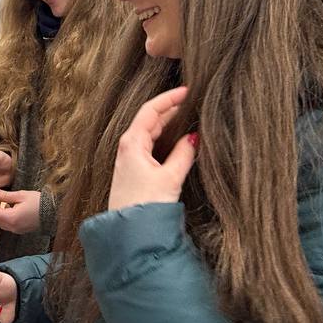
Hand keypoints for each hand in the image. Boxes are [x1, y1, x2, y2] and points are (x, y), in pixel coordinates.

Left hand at [0, 188, 40, 233]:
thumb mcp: (21, 195)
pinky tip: (6, 206)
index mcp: (11, 218)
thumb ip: (5, 195)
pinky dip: (2, 215)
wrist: (54, 212)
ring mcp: (15, 230)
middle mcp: (11, 226)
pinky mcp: (19, 230)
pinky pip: (5, 224)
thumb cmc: (39, 202)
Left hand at [109, 86, 196, 211]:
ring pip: (151, 132)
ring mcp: (130, 158)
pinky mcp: (134, 170)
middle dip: (171, 108)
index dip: (169, 98)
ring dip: (168, 123)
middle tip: (192, 101)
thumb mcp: (170, 177)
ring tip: (188, 115)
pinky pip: (151, 145)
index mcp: (132, 142)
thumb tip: (194, 138)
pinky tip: (178, 140)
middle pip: (151, 119)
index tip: (187, 90)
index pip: (150, 110)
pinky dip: (165, 137)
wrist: (129, 232)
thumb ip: (184, 154)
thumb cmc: (145, 205)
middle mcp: (128, 147)